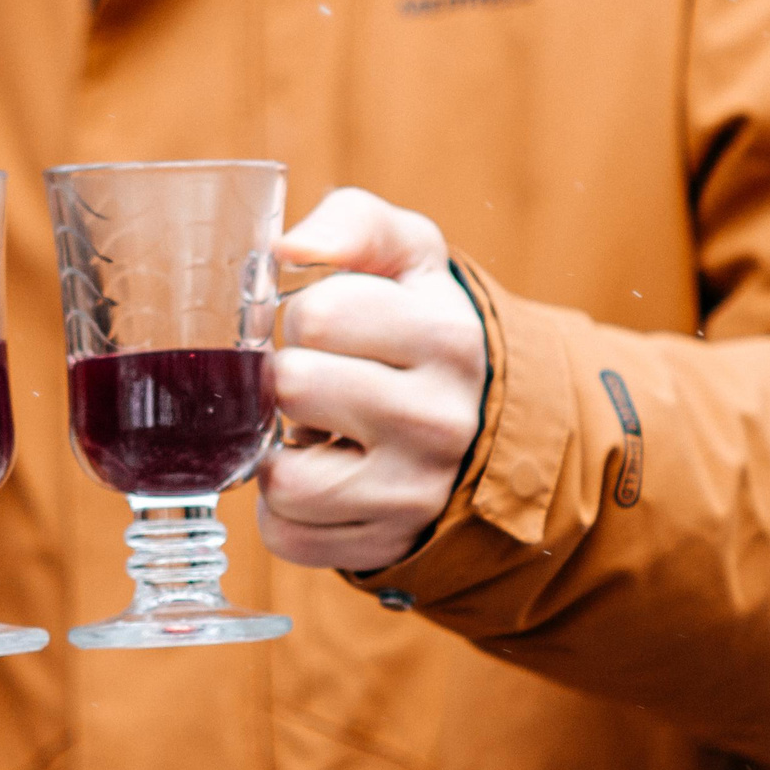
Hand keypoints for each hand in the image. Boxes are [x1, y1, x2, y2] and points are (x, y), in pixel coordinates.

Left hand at [255, 188, 486, 572]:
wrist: (487, 425)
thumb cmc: (421, 328)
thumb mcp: (410, 256)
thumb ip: (352, 223)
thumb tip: (285, 249)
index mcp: (447, 338)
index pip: (319, 315)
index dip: (309, 316)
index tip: (336, 331)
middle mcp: (440, 422)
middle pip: (294, 388)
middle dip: (292, 380)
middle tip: (324, 383)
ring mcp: (415, 495)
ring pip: (283, 478)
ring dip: (283, 452)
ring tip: (323, 434)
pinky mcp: (385, 547)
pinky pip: (287, 537)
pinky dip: (287, 512)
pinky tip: (324, 479)